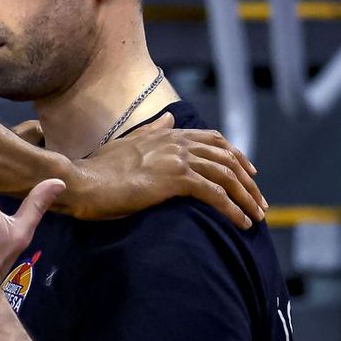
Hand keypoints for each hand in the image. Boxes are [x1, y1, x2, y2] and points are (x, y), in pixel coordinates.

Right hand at [66, 112, 266, 227]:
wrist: (81, 181)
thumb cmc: (97, 170)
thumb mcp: (127, 144)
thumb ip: (152, 131)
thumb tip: (169, 117)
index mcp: (167, 134)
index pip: (214, 141)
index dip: (236, 156)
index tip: (249, 174)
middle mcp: (177, 142)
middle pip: (227, 158)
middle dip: (248, 181)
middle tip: (259, 201)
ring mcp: (178, 159)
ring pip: (226, 176)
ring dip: (246, 198)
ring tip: (257, 216)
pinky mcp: (176, 179)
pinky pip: (215, 195)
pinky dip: (233, 209)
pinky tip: (242, 223)